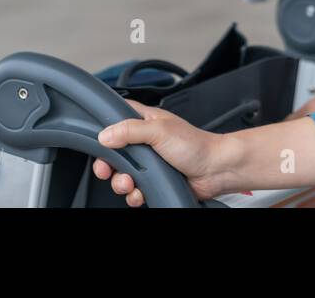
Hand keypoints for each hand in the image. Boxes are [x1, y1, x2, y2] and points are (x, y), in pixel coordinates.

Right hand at [94, 99, 230, 205]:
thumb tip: (105, 135)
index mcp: (145, 121)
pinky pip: (134, 191)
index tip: (98, 143)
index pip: (116, 120)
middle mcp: (145, 141)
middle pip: (113, 153)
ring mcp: (149, 163)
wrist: (216, 170)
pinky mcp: (154, 180)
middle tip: (108, 171)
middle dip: (108, 165)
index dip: (104, 131)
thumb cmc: (196, 145)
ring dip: (121, 183)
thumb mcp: (160, 130)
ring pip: (122, 175)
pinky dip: (134, 195)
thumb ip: (130, 130)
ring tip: (130, 184)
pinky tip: (141, 193)